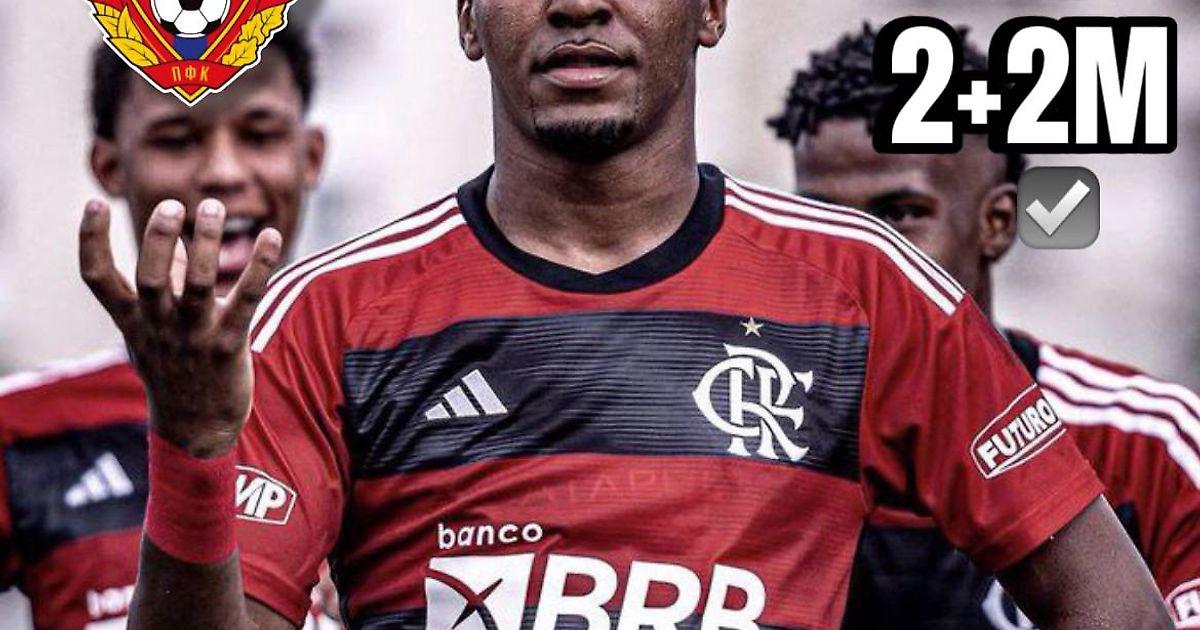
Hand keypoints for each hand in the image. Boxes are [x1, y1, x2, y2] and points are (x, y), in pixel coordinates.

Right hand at [79, 198, 281, 456]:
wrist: (196, 430)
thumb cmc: (175, 368)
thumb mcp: (152, 331)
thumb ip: (162, 286)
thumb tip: (172, 246)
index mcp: (132, 319)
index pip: (98, 278)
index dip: (91, 240)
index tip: (95, 203)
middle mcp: (158, 326)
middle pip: (148, 277)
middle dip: (157, 237)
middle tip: (171, 204)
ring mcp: (193, 336)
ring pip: (196, 284)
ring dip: (205, 243)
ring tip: (212, 207)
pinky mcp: (229, 345)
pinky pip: (245, 299)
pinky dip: (259, 266)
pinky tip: (272, 237)